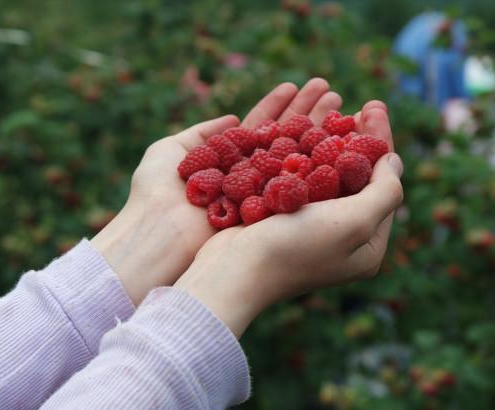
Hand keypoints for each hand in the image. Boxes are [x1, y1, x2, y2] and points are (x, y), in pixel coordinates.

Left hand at [91, 79, 341, 305]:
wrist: (158, 238)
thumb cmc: (155, 193)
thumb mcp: (169, 150)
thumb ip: (203, 133)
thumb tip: (234, 117)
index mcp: (227, 161)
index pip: (260, 129)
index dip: (280, 107)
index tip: (299, 86)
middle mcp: (249, 179)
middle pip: (284, 141)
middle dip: (307, 115)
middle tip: (333, 93)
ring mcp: (262, 197)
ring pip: (296, 159)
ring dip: (318, 131)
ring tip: (340, 104)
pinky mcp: (270, 215)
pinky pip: (296, 184)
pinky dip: (316, 163)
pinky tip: (337, 140)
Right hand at [174, 101, 403, 336]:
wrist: (233, 270)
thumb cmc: (295, 248)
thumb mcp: (355, 222)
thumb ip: (384, 191)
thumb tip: (393, 162)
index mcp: (366, 245)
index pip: (383, 185)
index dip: (381, 143)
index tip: (375, 107)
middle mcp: (340, 235)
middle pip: (356, 176)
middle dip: (359, 136)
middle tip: (363, 103)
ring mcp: (309, 225)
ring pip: (326, 171)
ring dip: (331, 136)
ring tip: (333, 103)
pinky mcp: (281, 216)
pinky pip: (299, 176)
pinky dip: (303, 149)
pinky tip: (304, 124)